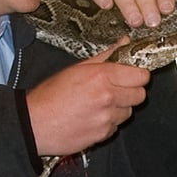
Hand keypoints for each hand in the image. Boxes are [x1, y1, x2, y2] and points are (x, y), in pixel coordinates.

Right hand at [25, 40, 151, 155]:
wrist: (34, 123)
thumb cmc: (51, 95)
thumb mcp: (77, 68)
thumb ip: (106, 55)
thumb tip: (125, 42)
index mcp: (101, 76)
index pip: (141, 75)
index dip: (137, 75)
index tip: (132, 75)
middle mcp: (107, 97)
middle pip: (140, 95)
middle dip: (131, 91)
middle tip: (116, 89)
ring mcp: (106, 118)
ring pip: (129, 111)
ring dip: (119, 108)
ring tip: (99, 104)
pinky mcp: (103, 134)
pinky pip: (116, 126)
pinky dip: (108, 122)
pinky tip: (92, 117)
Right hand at [82, 0, 174, 27]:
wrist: (113, 11)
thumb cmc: (140, 11)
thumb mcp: (153, 9)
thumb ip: (157, 13)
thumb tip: (156, 26)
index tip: (166, 10)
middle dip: (146, 2)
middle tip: (151, 21)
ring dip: (127, 3)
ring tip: (135, 21)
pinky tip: (106, 5)